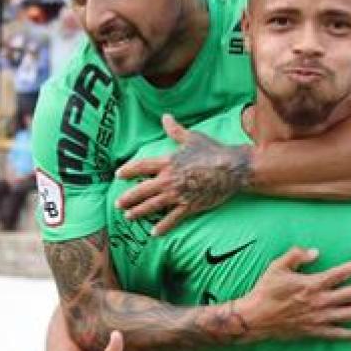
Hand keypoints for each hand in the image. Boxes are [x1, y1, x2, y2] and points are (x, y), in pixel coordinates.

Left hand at [116, 114, 252, 234]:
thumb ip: (175, 130)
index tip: (118, 175)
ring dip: (139, 212)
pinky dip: (163, 227)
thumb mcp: (192, 138)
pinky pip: (172, 219)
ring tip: (129, 217)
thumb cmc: (213, 151)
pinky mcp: (190, 206)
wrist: (232, 168)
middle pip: (142, 190)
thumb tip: (165, 117)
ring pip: (153, 206)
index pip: (141, 167)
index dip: (128, 170)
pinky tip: (154, 234)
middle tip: (118, 204)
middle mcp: (169, 179)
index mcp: (168, 162)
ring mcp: (178, 194)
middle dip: (128, 198)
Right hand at [238, 247, 350, 341]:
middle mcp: (319, 301)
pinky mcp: (313, 331)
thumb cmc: (266, 290)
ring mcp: (318, 318)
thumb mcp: (278, 266)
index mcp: (312, 284)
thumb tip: (316, 251)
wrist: (255, 317)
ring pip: (348, 314)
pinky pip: (335, 334)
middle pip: (350, 294)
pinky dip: (348, 335)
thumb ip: (297, 255)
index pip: (340, 274)